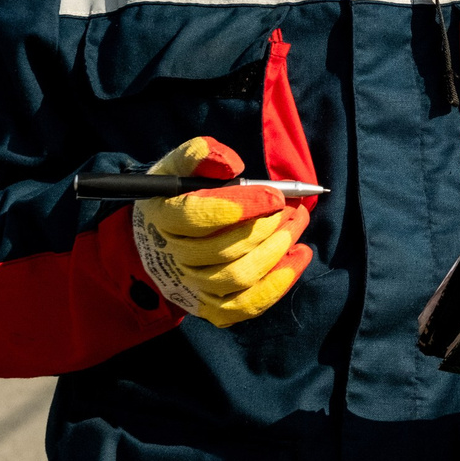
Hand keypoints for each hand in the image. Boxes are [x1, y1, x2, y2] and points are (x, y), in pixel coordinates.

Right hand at [129, 138, 311, 327]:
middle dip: (268, 228)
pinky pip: (244, 306)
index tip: (275, 195)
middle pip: (224, 250)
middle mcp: (173, 256)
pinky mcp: (208, 306)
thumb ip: (200, 155)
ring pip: (237, 277)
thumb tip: (230, 164)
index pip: (198, 216)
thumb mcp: (181, 165)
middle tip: (294, 209)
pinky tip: (299, 256)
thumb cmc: (180, 193)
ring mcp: (190, 284)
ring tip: (297, 225)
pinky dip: (276, 285)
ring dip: (276, 251)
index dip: (242, 206)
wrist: (160, 235)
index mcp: (163, 217)